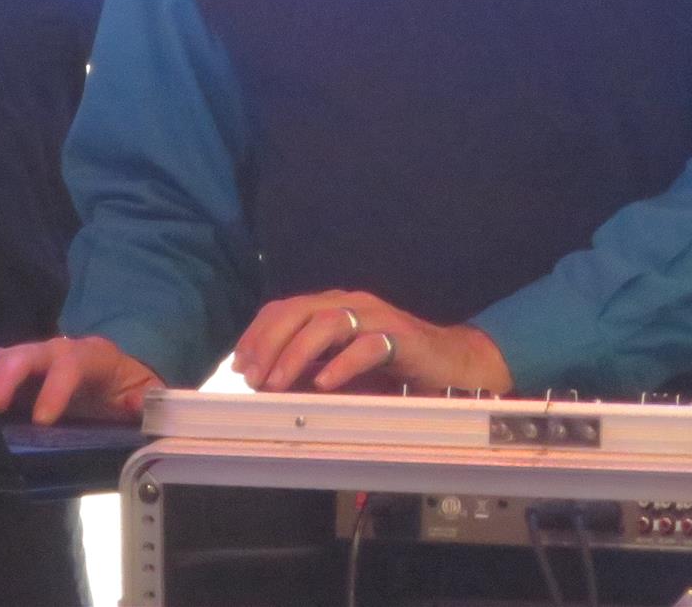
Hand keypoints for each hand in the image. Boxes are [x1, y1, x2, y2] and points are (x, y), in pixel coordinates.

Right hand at [0, 336, 161, 424]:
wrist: (116, 378)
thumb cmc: (126, 390)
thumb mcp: (144, 396)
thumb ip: (146, 402)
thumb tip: (141, 405)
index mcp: (93, 357)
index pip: (72, 364)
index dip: (55, 388)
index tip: (42, 420)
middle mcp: (60, 350)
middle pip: (30, 352)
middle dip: (9, 375)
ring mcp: (35, 359)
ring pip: (6, 354)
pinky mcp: (18, 372)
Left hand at [232, 290, 513, 396]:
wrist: (452, 367)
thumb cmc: (392, 371)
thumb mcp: (341, 370)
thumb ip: (308, 370)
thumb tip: (266, 387)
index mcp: (333, 306)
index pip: (284, 308)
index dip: (257, 334)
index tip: (238, 365)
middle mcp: (353, 304)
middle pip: (300, 311)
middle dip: (270, 343)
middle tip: (253, 378)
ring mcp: (378, 317)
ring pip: (329, 323)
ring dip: (297, 354)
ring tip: (278, 384)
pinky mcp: (403, 338)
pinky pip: (368, 346)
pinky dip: (342, 365)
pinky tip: (325, 385)